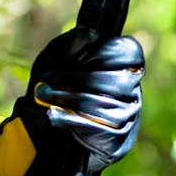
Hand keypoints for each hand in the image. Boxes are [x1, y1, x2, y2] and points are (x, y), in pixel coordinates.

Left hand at [18, 27, 143, 175]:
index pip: (129, 53)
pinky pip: (99, 130)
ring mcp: (129, 117)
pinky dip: (71, 120)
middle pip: (114, 80)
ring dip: (68, 99)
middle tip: (47, 78)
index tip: (78, 57)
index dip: (105, 52)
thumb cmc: (55, 89)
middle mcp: (132, 92)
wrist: (44, 134)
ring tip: (43, 96)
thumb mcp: (54, 62)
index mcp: (124, 67)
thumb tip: (87, 34)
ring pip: (104, 105)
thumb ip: (69, 46)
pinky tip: (53, 115)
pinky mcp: (119, 142)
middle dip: (75, 78)